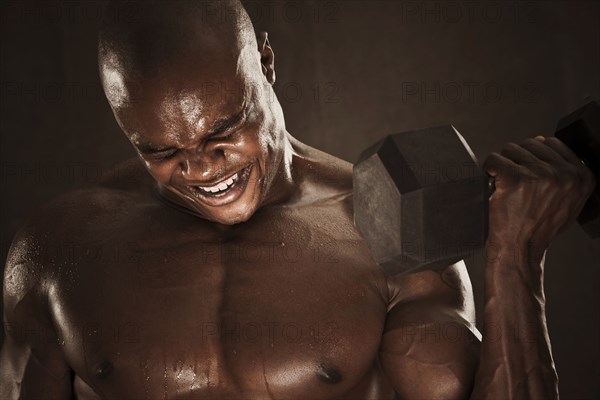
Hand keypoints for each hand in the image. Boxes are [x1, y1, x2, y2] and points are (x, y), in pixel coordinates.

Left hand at [483, 136, 595, 250]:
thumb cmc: (538, 227)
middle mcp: (565, 173)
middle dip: (517, 160)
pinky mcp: (516, 178)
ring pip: (510, 149)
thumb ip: (561, 171)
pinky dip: (488, 169)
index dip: (533, 158)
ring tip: (506, 187)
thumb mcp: (565, 199)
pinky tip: (493, 184)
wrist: (519, 249)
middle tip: (514, 184)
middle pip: (529, 144)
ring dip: (503, 165)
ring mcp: (541, 174)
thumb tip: (541, 140)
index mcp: (582, 175)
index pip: (551, 143)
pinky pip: (494, 159)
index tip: (528, 177)